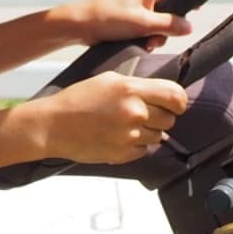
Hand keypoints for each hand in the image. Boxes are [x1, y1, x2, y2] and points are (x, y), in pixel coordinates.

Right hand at [17, 72, 188, 164]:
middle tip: (142, 114)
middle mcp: (134, 112)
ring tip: (125, 126)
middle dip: (161, 116)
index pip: (176, 96)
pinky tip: (118, 137)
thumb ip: (138, 86)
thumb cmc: (77, 100)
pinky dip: (136, 145)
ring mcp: (129, 136)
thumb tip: (162, 94)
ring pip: (158, 136)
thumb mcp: (109, 79)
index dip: (179, 101)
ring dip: (147, 132)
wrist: (53, 126)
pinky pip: (144, 150)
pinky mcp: (123, 154)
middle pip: (170, 118)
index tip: (175, 104)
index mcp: (131, 89)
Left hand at [54, 0, 194, 48]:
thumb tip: (190, 27)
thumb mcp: (143, 23)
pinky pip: (149, 29)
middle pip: (174, 8)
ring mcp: (140, 7)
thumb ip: (169, 24)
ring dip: (158, 35)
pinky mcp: (132, 19)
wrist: (80, 25)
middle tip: (160, 36)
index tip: (197, 10)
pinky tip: (140, 46)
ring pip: (162, 22)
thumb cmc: (109, 17)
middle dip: (171, 25)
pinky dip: (148, 37)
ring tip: (147, 44)